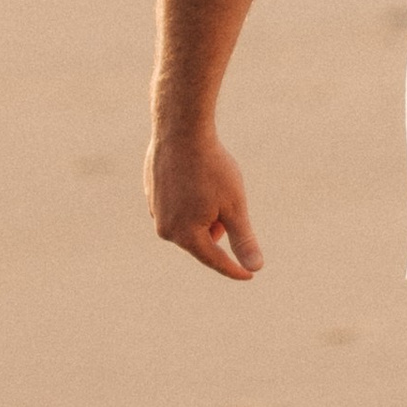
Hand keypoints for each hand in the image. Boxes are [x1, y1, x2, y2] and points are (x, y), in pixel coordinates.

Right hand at [147, 121, 265, 278]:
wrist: (181, 131)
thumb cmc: (212, 169)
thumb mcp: (235, 206)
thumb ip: (243, 239)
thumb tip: (255, 267)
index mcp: (185, 235)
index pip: (214, 260)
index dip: (234, 268)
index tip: (250, 275)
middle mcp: (165, 228)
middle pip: (201, 239)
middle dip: (219, 227)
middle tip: (227, 201)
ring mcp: (155, 210)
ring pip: (188, 222)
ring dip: (204, 214)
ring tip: (211, 186)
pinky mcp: (151, 193)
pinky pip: (177, 206)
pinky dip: (190, 200)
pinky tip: (196, 179)